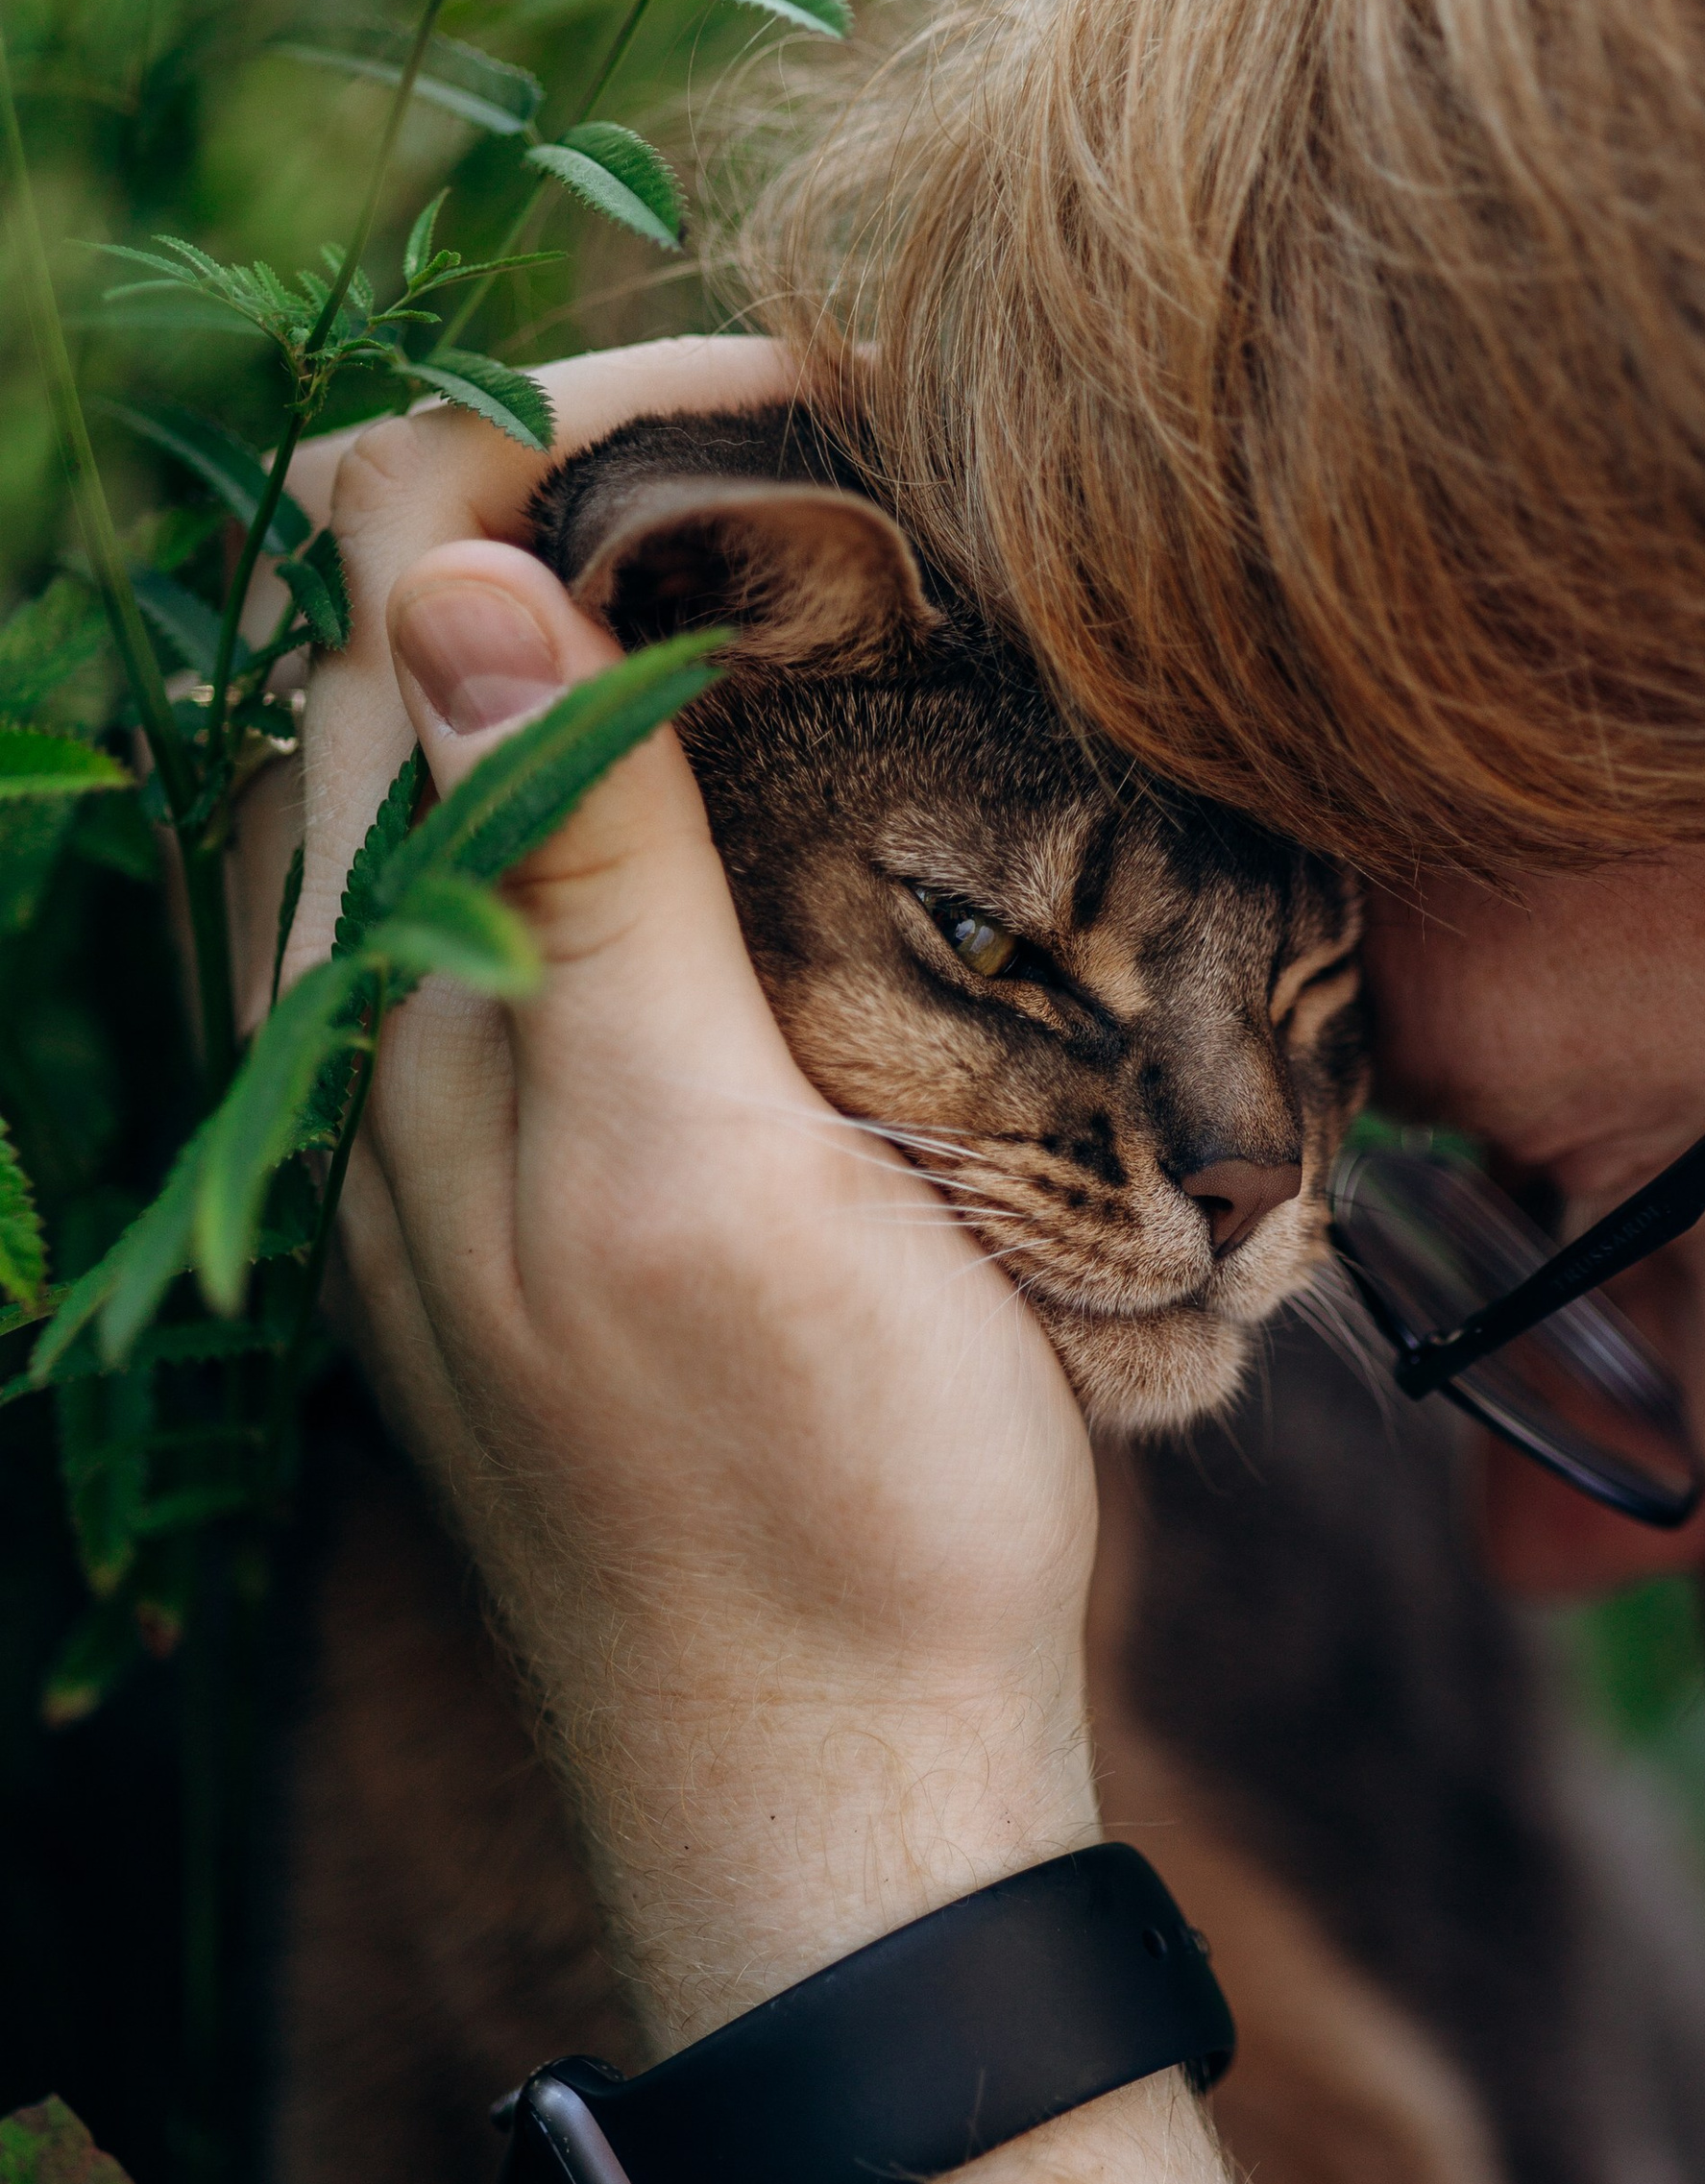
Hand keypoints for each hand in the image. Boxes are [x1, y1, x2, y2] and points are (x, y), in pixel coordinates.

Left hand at [293, 341, 1100, 2043]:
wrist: (844, 1803)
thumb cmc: (828, 1506)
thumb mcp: (713, 1173)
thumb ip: (593, 881)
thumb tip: (460, 574)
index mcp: (414, 1015)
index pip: (381, 610)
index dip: (533, 434)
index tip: (763, 380)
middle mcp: (383, 1056)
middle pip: (388, 678)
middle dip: (543, 496)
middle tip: (785, 426)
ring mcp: (446, 1139)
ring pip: (438, 794)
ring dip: (557, 633)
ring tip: (748, 553)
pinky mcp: (528, 1209)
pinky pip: (500, 917)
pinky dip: (586, 784)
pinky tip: (706, 790)